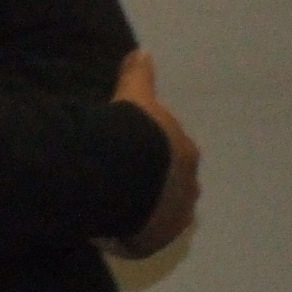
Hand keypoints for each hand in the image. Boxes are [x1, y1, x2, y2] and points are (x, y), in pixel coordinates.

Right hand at [104, 50, 201, 257]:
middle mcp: (188, 188)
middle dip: (152, 190)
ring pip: (159, 217)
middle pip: (172, 190)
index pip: (174, 157)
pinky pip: (138, 242)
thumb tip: (143, 50)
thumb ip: (139, 77)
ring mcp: (173, 218)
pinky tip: (103, 233)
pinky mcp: (153, 240)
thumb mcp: (135, 100)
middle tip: (122, 188)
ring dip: (140, 216)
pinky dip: (124, 239)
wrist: (127, 173)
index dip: (153, 159)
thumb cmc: (135, 134)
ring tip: (111, 213)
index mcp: (186, 154)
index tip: (132, 160)